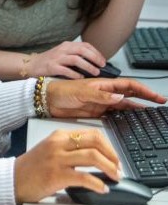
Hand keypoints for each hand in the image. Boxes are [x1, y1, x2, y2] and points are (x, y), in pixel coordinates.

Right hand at [14, 128, 119, 203]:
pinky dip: (98, 184)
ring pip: (92, 157)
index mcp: (59, 135)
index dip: (109, 146)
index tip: (115, 158)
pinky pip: (84, 177)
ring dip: (110, 169)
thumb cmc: (33, 167)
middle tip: (119, 168)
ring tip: (115, 178)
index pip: (91, 134)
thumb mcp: (51, 149)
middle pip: (95, 142)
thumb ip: (70, 148)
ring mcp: (57, 158)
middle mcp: (59, 143)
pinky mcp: (56, 175)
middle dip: (113, 156)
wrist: (14, 178)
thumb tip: (96, 156)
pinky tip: (102, 189)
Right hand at [28, 41, 106, 78]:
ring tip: (95, 73)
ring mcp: (56, 58)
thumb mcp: (63, 54)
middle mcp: (62, 50)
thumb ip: (76, 56)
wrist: (31, 65)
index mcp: (66, 45)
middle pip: (82, 50)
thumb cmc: (50, 61)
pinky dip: (75, 74)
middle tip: (102, 66)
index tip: (103, 61)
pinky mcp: (51, 67)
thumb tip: (95, 64)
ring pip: (76, 59)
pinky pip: (66, 70)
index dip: (96, 52)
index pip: (84, 45)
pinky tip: (81, 78)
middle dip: (94, 58)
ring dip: (88, 66)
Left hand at [47, 77, 165, 117]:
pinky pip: (115, 114)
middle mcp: (105, 93)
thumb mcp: (81, 92)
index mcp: (103, 84)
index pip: (128, 85)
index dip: (144, 90)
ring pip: (125, 105)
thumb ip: (101, 96)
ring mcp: (102, 103)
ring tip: (151, 112)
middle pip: (130, 94)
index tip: (157, 96)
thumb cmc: (61, 91)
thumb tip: (120, 97)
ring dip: (138, 108)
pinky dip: (126, 116)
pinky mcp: (97, 112)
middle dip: (146, 97)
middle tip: (160, 102)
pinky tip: (133, 119)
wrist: (48, 100)